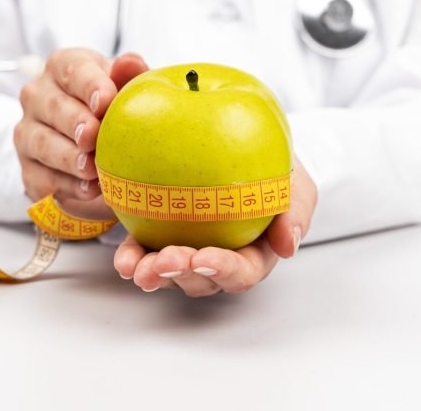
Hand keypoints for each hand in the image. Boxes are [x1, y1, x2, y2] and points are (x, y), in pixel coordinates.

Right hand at [14, 48, 148, 216]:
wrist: (99, 144)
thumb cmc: (113, 105)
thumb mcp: (125, 86)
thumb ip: (129, 74)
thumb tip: (131, 63)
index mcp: (64, 66)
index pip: (73, 70)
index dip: (89, 85)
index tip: (105, 101)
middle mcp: (38, 95)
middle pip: (53, 106)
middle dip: (75, 122)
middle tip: (94, 136)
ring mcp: (28, 132)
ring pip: (42, 143)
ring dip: (67, 157)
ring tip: (92, 168)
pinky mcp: (28, 168)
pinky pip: (42, 177)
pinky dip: (66, 185)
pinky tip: (88, 189)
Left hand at [114, 158, 317, 295]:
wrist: (247, 142)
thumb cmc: (277, 168)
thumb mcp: (297, 183)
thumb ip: (296, 209)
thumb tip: (289, 245)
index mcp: (256, 252)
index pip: (242, 271)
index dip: (223, 270)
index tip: (204, 256)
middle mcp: (220, 256)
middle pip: (201, 278)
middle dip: (181, 274)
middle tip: (164, 261)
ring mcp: (190, 246)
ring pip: (170, 272)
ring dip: (153, 273)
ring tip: (136, 267)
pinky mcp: (162, 232)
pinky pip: (145, 249)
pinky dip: (133, 256)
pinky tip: (123, 258)